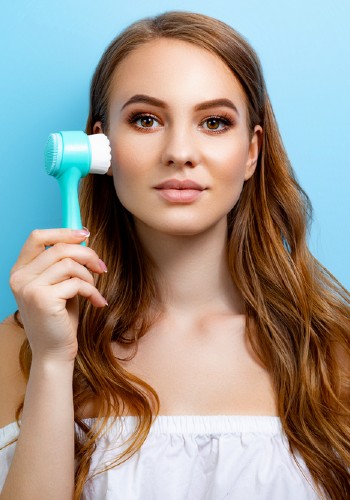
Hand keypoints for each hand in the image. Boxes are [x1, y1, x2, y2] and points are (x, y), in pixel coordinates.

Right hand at [9, 228, 107, 362]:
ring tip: (94, 290)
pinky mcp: (43, 299)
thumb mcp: (60, 285)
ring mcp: (29, 288)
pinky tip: (97, 302)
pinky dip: (92, 291)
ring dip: (89, 275)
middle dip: (87, 254)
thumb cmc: (59, 319)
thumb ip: (64, 264)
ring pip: (69, 264)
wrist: (54, 352)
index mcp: (20, 271)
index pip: (37, 237)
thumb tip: (83, 238)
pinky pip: (77, 283)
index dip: (63, 232)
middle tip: (101, 267)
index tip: (85, 234)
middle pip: (59, 248)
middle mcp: (20, 277)